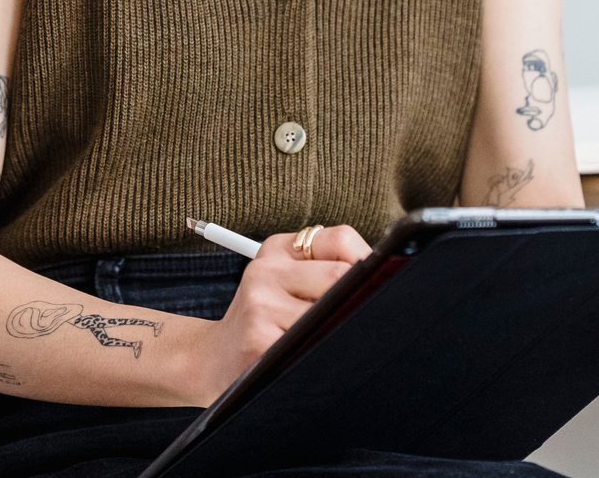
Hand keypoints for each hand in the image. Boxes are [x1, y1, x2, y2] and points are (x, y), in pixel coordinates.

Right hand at [185, 225, 371, 405]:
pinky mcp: (259, 339)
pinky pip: (312, 345)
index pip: (341, 239)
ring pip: (330, 315)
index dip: (367, 264)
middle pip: (341, 277)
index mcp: (278, 248)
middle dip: (357, 303)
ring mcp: (260, 303)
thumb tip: (386, 278)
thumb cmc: (264, 321)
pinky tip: (308, 358)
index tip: (372, 286)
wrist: (212, 359)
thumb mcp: (285, 283)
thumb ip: (325, 272)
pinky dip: (322, 355)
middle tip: (357, 322)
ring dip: (338, 333)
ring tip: (325, 342)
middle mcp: (266, 269)